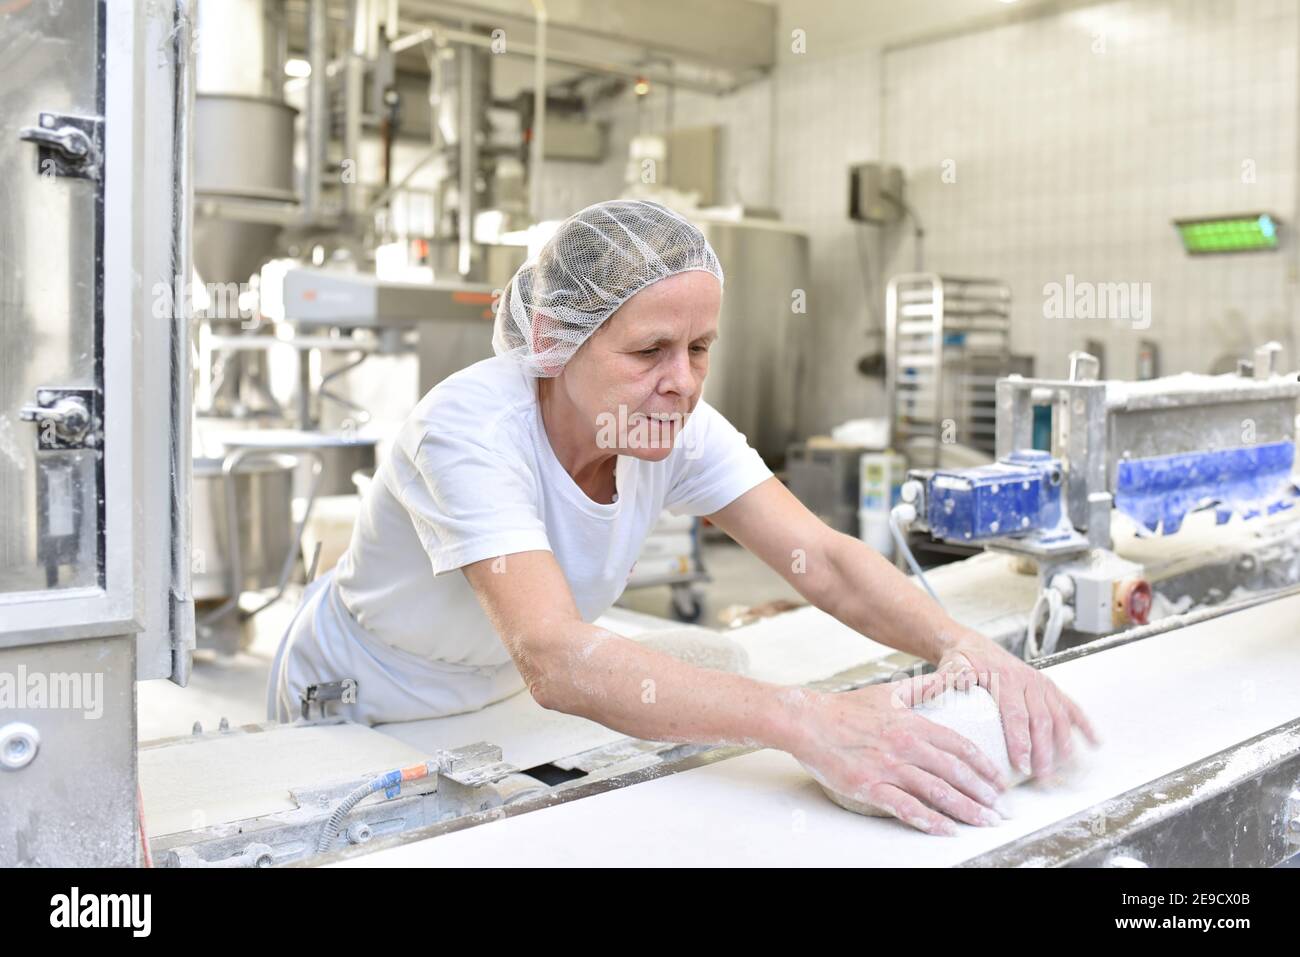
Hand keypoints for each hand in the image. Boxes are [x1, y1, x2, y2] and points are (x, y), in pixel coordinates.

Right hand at [792, 678, 1010, 835]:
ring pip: (936, 791)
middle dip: (982, 793)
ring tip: (983, 822)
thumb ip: (922, 688)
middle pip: (955, 772)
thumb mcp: (888, 692)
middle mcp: (905, 745)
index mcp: (913, 723)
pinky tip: (945, 829)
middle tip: (1000, 808)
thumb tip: (949, 677)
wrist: (808, 721)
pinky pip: (905, 807)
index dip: (983, 766)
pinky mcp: (870, 786)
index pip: (959, 746)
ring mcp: (888, 767)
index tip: (998, 780)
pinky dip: (929, 820)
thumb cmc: (846, 709)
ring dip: (965, 809)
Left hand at [932, 631, 1100, 779]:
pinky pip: (1070, 706)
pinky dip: (1084, 724)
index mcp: (1005, 679)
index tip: (1022, 764)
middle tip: (1042, 776)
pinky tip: (1094, 742)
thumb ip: (953, 674)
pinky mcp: (1050, 688)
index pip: (1015, 714)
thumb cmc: (963, 661)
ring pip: (1059, 716)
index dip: (1020, 741)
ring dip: (1064, 743)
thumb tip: (961, 682)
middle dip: (1044, 750)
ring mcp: (1042, 685)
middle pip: (1041, 720)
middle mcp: (1028, 681)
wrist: (975, 646)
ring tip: (1064, 768)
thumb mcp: (952, 664)